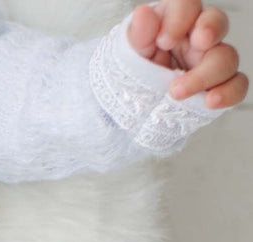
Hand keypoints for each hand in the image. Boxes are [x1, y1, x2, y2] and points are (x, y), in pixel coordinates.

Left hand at [127, 1, 247, 106]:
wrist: (132, 108)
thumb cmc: (131, 73)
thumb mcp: (129, 54)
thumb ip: (138, 35)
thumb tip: (142, 13)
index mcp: (175, 23)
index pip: (188, 4)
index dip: (181, 16)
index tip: (164, 40)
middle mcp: (198, 38)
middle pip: (217, 24)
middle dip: (210, 30)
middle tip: (198, 42)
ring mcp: (210, 63)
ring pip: (226, 58)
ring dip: (205, 75)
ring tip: (176, 92)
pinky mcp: (217, 87)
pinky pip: (236, 85)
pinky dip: (228, 93)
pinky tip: (211, 101)